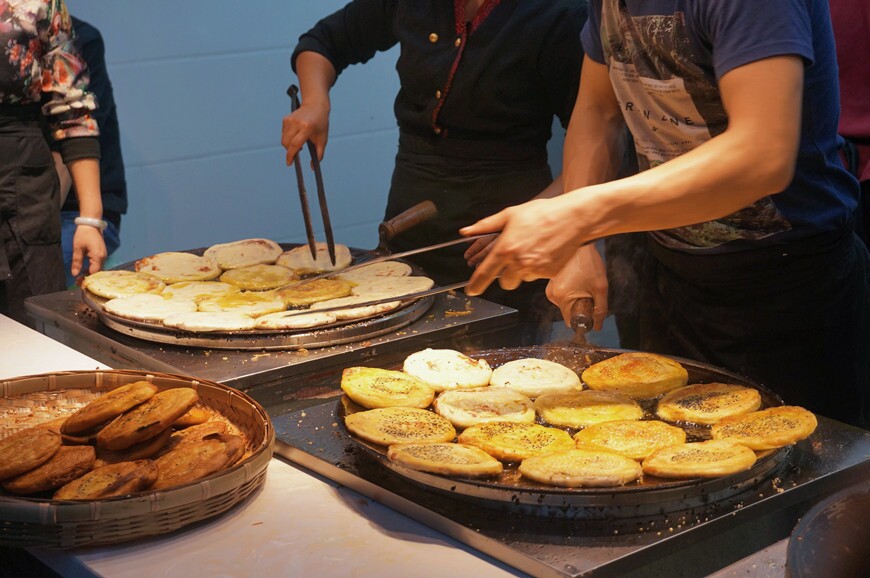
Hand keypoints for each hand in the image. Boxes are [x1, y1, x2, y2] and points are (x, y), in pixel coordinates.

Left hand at [71, 225, 106, 277]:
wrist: (91, 224)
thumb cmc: (83, 235)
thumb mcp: (77, 248)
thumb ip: (77, 262)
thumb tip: (74, 274)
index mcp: (97, 257)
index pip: (94, 273)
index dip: (87, 279)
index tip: (78, 283)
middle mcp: (103, 257)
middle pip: (97, 272)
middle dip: (88, 278)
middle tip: (77, 281)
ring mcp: (104, 256)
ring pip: (98, 269)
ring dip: (90, 273)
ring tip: (80, 276)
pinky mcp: (102, 254)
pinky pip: (98, 264)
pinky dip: (92, 268)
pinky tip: (85, 269)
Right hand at [281, 100, 328, 165]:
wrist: (316, 105)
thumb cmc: (321, 122)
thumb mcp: (323, 138)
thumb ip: (319, 153)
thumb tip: (312, 167)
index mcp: (307, 128)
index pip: (295, 144)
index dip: (291, 155)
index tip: (289, 163)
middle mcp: (297, 123)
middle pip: (287, 143)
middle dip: (289, 151)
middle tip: (296, 154)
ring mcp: (290, 120)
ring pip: (284, 139)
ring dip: (289, 145)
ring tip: (299, 143)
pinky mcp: (286, 118)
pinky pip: (283, 133)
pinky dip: (288, 138)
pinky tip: (296, 135)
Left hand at [461, 195, 587, 294]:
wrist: (573, 218)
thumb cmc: (542, 213)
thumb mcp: (510, 214)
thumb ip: (486, 225)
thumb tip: (466, 231)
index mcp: (505, 249)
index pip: (485, 274)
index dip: (476, 285)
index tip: (471, 291)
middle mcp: (519, 262)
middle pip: (504, 283)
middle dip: (505, 275)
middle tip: (511, 261)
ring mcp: (535, 269)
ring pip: (521, 279)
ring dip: (521, 271)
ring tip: (530, 251)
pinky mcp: (549, 273)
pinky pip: (537, 276)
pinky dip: (537, 268)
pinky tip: (542, 252)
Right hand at [545, 244, 607, 329]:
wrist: (581, 243)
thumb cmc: (589, 262)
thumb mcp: (600, 288)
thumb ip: (600, 309)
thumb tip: (598, 326)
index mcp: (561, 297)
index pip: (569, 321)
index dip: (582, 319)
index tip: (590, 311)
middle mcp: (551, 293)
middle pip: (568, 311)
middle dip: (580, 306)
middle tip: (590, 292)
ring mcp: (550, 286)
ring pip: (566, 302)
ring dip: (576, 297)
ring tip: (584, 283)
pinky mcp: (551, 280)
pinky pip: (562, 293)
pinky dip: (571, 290)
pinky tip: (579, 279)